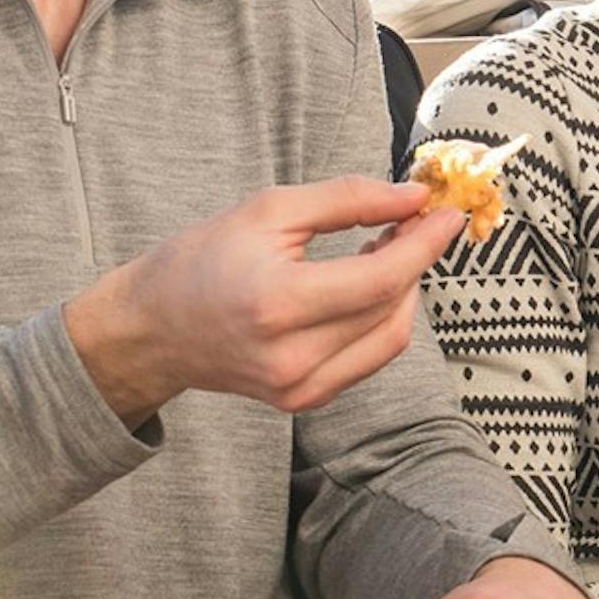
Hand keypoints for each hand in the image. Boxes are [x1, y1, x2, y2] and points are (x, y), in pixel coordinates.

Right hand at [66, 177, 461, 424]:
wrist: (150, 329)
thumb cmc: (201, 260)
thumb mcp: (269, 210)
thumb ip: (349, 200)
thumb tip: (415, 197)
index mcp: (278, 304)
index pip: (381, 278)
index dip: (424, 244)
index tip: (448, 212)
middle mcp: (292, 357)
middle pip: (391, 308)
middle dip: (414, 261)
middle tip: (412, 220)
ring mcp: (299, 388)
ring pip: (389, 338)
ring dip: (401, 291)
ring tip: (385, 249)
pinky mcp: (303, 400)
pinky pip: (367, 358)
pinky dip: (379, 318)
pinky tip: (364, 286)